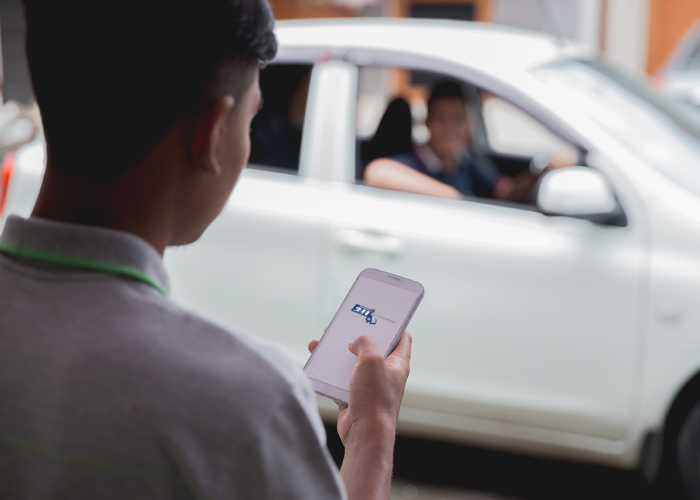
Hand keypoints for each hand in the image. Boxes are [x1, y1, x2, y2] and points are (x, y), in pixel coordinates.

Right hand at [307, 331, 411, 445]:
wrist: (364, 433)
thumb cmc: (374, 397)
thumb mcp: (371, 360)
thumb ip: (364, 342)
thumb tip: (355, 342)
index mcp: (397, 363)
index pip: (402, 337)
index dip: (393, 324)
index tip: (378, 314)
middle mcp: (385, 373)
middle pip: (372, 348)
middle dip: (356, 336)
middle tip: (343, 325)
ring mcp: (369, 386)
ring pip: (352, 363)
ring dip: (336, 352)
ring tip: (321, 341)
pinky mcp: (353, 397)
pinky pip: (338, 379)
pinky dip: (327, 371)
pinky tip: (316, 362)